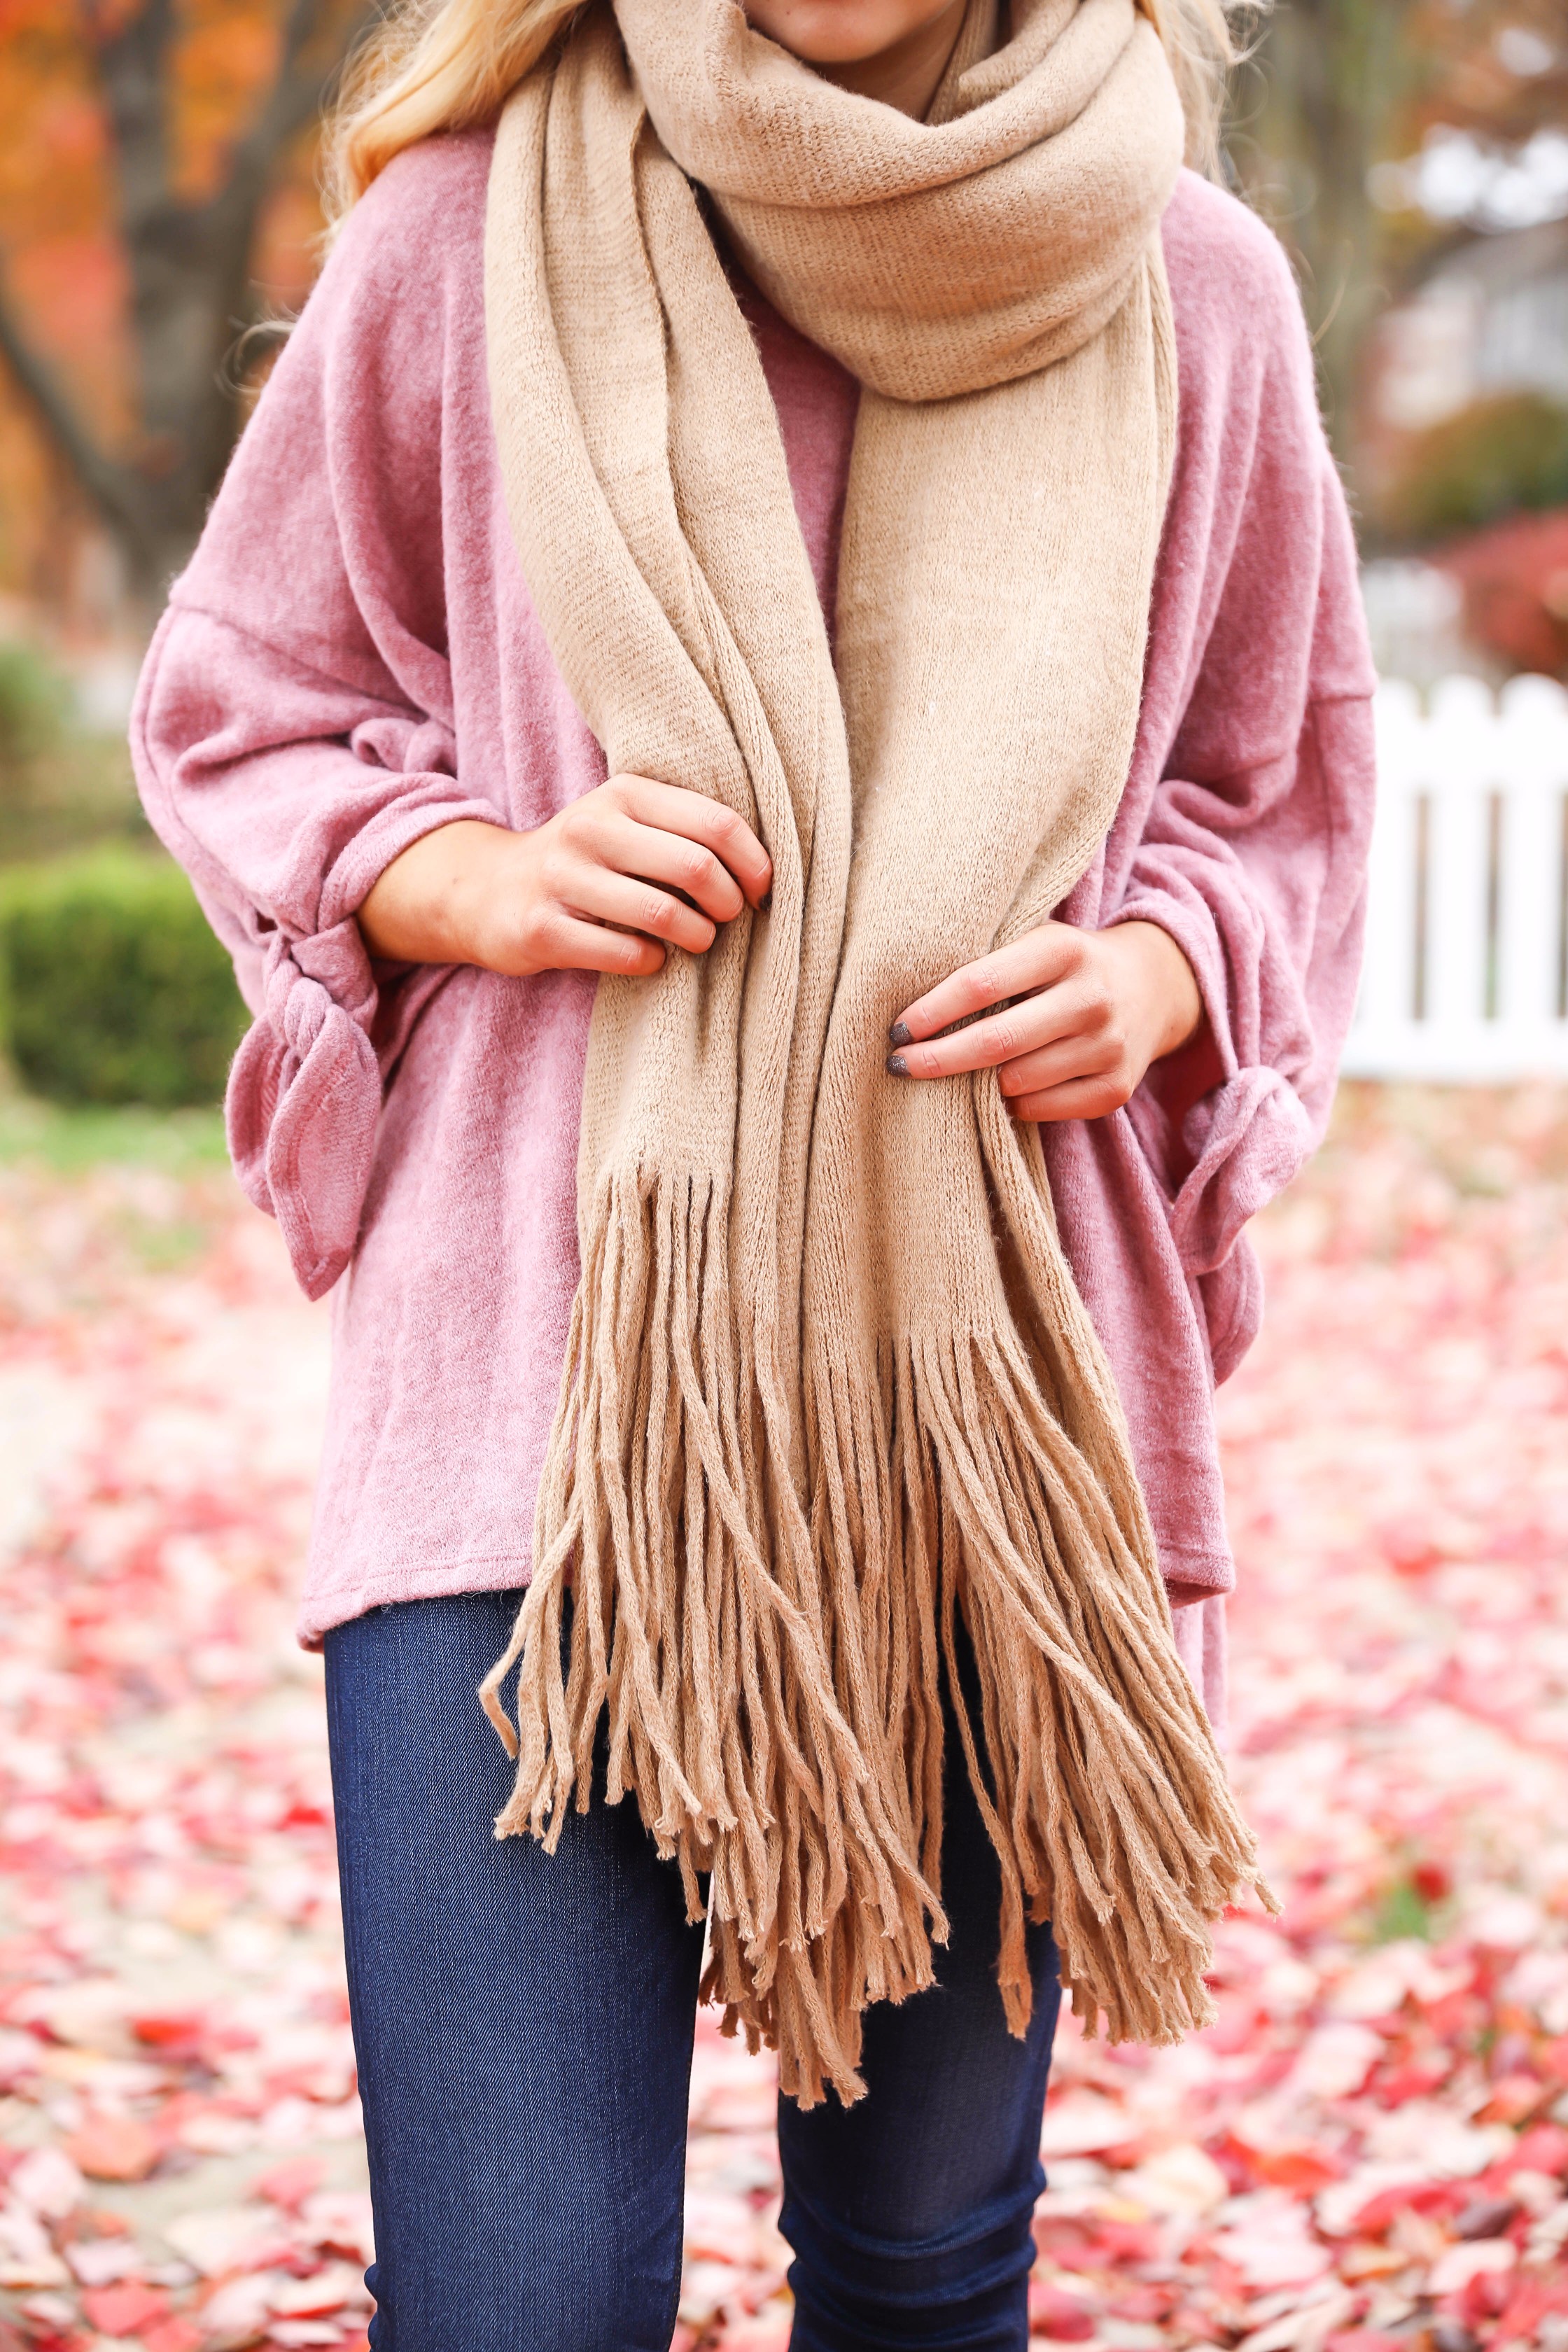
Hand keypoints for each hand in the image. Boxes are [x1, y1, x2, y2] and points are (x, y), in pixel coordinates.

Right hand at [357, 777, 771, 977]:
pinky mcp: (544, 929)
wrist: (489, 890)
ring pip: (665, 915)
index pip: (716, 822)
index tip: (762, 891)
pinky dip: (653, 962)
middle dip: (729, 904)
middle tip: (727, 919)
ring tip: (696, 940)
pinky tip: (650, 957)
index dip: (755, 864)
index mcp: (624, 794)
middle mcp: (591, 827)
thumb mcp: (626, 824)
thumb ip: (684, 829)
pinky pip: (627, 954)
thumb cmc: (585, 861)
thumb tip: (765, 869)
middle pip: (697, 868)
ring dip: (697, 938)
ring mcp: (563, 878)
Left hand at [886, 920, 1202, 1123]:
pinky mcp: (1115, 1088)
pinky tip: (1004, 1088)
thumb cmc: (1065, 966)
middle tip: (898, 1066)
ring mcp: (1108, 1046)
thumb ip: (987, 964)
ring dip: (976, 1084)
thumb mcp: (1034, 943)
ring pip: (1015, 1082)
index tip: (897, 1030)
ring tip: (958, 1073)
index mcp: (1063, 950)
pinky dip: (1012, 1104)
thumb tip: (912, 1015)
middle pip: (996, 1041)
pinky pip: (1039, 1109)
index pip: (981, 982)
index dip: (932, 1010)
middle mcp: (1091, 998)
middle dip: (939, 1059)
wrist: (1153, 987)